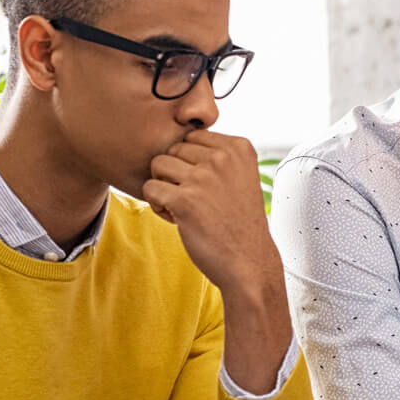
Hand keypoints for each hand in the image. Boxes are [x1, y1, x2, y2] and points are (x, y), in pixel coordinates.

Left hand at [143, 130, 291, 393]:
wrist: (249, 263)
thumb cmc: (239, 223)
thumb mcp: (240, 177)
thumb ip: (217, 154)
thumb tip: (178, 138)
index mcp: (239, 147)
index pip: (192, 136)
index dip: (191, 162)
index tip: (205, 186)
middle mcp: (223, 157)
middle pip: (173, 149)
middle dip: (176, 174)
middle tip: (193, 200)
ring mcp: (203, 177)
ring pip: (158, 165)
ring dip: (164, 187)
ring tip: (183, 208)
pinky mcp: (185, 200)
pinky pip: (150, 188)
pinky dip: (158, 206)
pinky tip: (176, 219)